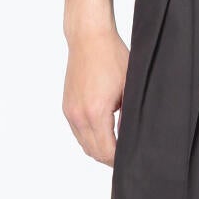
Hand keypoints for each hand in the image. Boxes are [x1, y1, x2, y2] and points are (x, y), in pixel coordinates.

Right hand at [63, 24, 130, 165]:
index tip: (132, 159)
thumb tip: (131, 138)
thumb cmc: (112, 57)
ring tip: (117, 148)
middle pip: (93, 152)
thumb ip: (129, 117)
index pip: (106, 151)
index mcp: (95, 112)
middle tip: (127, 157)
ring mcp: (70, 111)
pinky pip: (77, 132)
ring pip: (83, 144)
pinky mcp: (67, 106)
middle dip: (110, 159)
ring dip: (98, 149)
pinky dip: (89, 138)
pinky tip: (104, 133)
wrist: (89, 39)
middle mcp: (78, 115)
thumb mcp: (129, 88)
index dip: (119, 160)